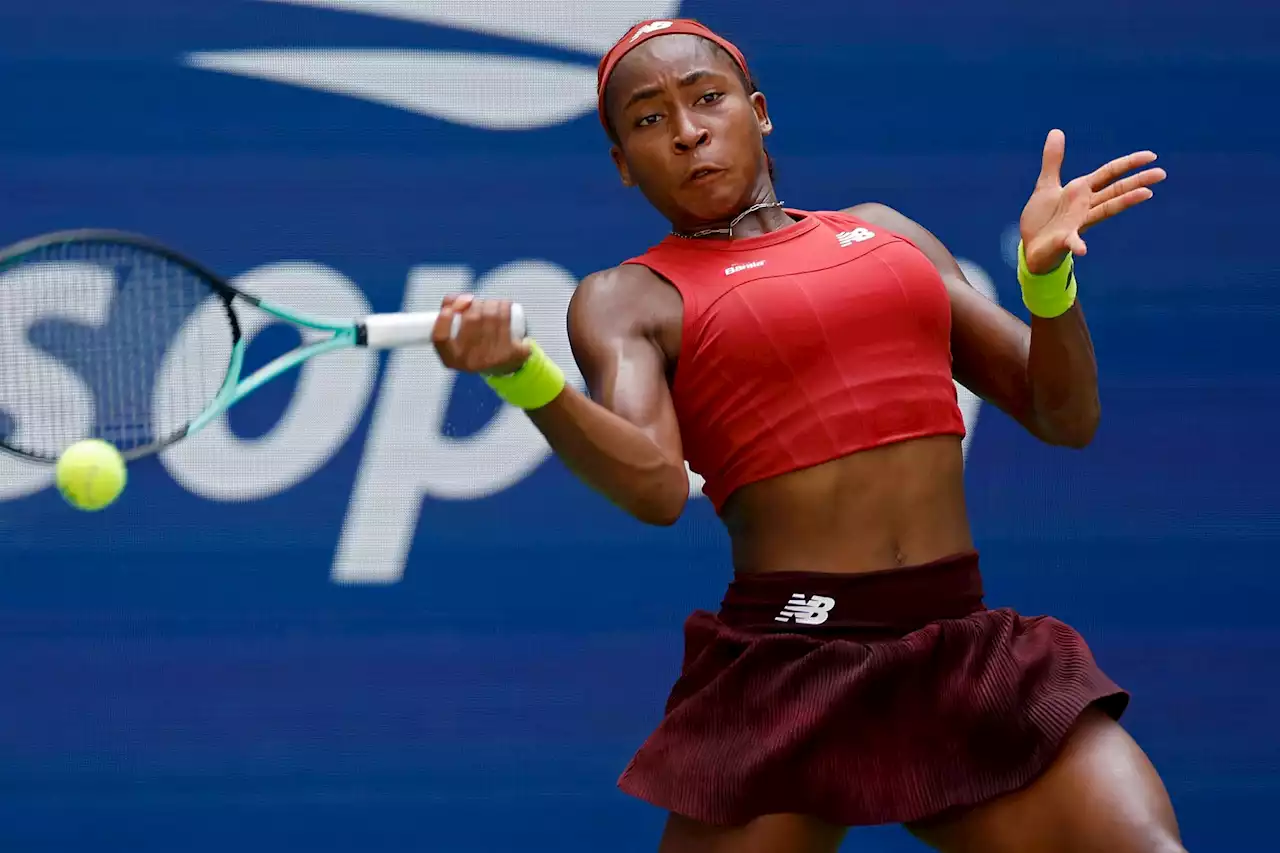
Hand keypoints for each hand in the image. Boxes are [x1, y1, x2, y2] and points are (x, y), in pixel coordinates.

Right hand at [432, 293, 530, 375]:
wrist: (505, 366)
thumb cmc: (477, 346)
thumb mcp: (457, 337)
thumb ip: (449, 313)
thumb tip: (455, 298)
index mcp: (452, 359)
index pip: (440, 338)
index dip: (443, 319)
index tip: (449, 309)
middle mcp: (470, 361)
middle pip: (471, 319)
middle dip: (475, 303)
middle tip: (478, 304)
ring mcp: (491, 358)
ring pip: (490, 315)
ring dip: (491, 302)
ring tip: (491, 304)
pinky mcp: (510, 352)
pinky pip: (505, 318)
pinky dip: (504, 305)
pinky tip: (504, 305)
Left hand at [1019, 129, 1166, 273]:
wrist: (1030, 248)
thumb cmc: (1042, 218)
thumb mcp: (1046, 185)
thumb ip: (1053, 161)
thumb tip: (1056, 131)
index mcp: (1082, 191)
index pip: (1110, 173)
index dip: (1129, 163)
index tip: (1151, 156)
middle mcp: (1085, 206)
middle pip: (1116, 190)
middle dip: (1137, 181)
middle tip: (1161, 173)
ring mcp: (1077, 223)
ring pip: (1105, 210)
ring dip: (1125, 201)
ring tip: (1146, 194)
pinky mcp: (1064, 240)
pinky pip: (1073, 242)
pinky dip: (1078, 245)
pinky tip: (1083, 250)